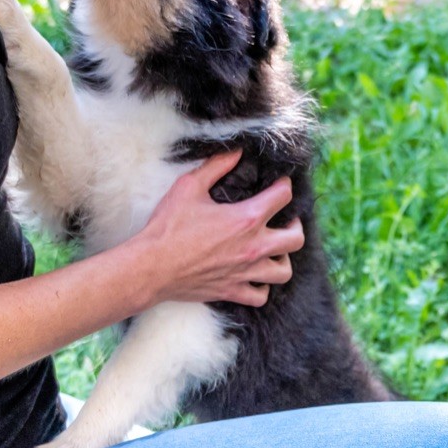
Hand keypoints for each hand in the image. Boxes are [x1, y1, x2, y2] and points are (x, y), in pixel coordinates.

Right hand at [134, 151, 303, 307]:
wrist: (151, 267)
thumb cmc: (168, 226)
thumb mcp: (189, 186)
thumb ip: (216, 166)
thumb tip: (236, 152)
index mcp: (246, 218)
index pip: (283, 197)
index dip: (284, 186)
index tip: (279, 184)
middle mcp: (253, 247)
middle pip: (295, 238)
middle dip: (295, 226)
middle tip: (284, 220)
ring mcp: (245, 272)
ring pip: (284, 272)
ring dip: (283, 258)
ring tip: (274, 250)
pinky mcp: (232, 291)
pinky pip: (261, 296)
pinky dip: (262, 287)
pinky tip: (254, 276)